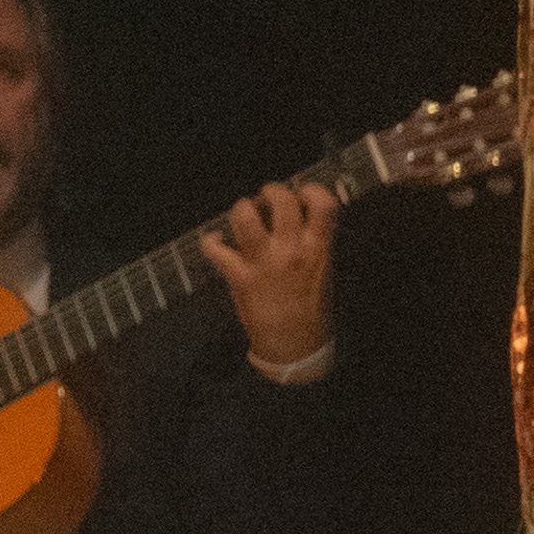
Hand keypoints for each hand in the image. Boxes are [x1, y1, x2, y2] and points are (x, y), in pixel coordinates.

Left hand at [207, 178, 339, 370]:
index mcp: (317, 248)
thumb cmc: (309, 309)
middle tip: (266, 198)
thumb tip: (301, 215)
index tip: (302, 191)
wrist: (295, 344)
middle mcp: (291, 250)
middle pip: (281, 201)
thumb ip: (313, 241)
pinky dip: (210, 242)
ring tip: (244, 214)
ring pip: (246, 217)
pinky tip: (214, 241)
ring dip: (242, 209)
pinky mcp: (241, 276)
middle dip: (271, 191)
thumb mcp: (322, 270)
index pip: (322, 203)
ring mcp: (264, 262)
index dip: (311, 190)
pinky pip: (217, 250)